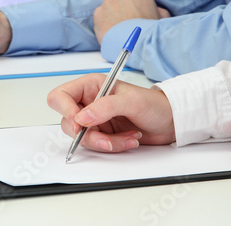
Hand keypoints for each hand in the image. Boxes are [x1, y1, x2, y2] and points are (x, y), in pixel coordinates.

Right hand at [47, 73, 175, 152]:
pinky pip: (96, 145)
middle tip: (106, 139)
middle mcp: (88, 102)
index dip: (65, 111)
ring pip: (82, 137)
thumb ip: (105, 107)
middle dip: (88, 134)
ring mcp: (93, 120)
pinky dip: (112, 146)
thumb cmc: (153, 104)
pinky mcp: (101, 134)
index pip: (61, 96)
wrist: (170, 121)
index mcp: (90, 86)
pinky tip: (129, 138)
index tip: (79, 125)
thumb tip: (82, 118)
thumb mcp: (130, 101)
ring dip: (104, 142)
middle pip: (68, 122)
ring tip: (127, 137)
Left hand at [93, 0, 170, 43]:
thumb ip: (157, 9)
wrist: (134, 44)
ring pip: (110, 5)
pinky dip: (105, 22)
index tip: (141, 14)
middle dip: (125, 6)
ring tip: (120, 28)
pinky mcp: (98, 12)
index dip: (141, 4)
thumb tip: (154, 10)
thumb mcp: (162, 17)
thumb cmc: (150, 30)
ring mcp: (108, 1)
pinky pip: (101, 16)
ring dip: (114, 13)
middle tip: (130, 21)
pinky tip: (112, 31)